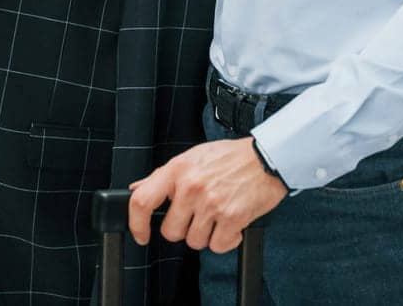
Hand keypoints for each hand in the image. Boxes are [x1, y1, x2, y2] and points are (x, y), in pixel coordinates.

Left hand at [128, 138, 286, 253]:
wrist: (266, 158)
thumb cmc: (230, 157)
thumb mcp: (191, 157)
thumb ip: (163, 175)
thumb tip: (138, 188)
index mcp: (177, 169)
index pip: (143, 201)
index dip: (136, 224)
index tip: (141, 234)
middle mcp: (191, 187)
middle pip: (171, 231)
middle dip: (183, 229)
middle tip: (197, 217)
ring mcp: (211, 203)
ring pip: (194, 241)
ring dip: (206, 235)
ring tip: (216, 216)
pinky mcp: (232, 217)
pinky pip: (218, 246)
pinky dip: (225, 241)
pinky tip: (230, 225)